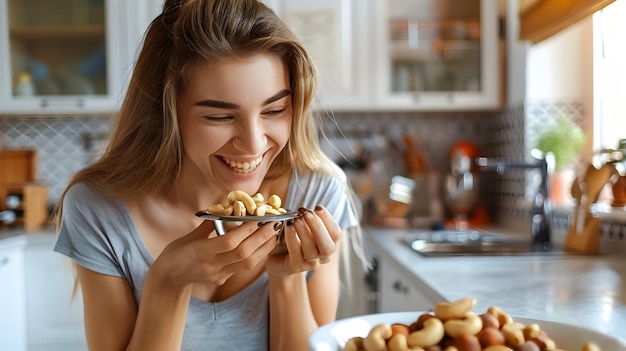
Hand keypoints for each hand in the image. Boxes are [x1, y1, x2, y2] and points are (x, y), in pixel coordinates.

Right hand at [150, 219, 280, 289]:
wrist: (169, 278)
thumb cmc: (176, 252)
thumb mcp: (189, 235)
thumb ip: (209, 223)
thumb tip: (227, 207)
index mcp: (200, 252)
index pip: (228, 242)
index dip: (245, 230)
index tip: (258, 218)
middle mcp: (211, 266)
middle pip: (242, 253)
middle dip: (261, 238)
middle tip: (274, 224)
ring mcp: (218, 275)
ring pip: (247, 264)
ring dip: (264, 248)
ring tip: (274, 234)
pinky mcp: (222, 280)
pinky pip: (244, 268)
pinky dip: (256, 255)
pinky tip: (264, 244)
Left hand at [265, 205, 341, 276]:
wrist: (277, 258)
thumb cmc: (290, 239)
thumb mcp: (302, 227)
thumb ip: (307, 220)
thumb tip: (306, 210)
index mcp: (327, 244)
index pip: (336, 233)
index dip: (328, 219)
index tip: (317, 207)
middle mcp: (321, 256)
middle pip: (328, 246)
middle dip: (318, 227)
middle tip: (306, 213)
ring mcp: (309, 263)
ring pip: (312, 251)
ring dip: (304, 232)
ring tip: (295, 219)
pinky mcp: (295, 266)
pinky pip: (296, 253)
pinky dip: (292, 238)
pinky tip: (288, 226)